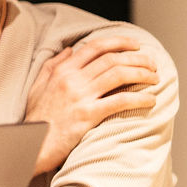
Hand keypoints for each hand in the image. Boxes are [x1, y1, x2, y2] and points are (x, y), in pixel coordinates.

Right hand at [24, 34, 159, 175]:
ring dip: (142, 74)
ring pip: (119, 75)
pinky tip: (150, 100)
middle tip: (152, 63)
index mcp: (62, 70)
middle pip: (112, 59)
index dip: (119, 42)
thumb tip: (71, 50)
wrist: (31, 144)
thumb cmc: (36, 118)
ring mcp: (80, 96)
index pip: (95, 47)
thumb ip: (53, 65)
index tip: (135, 45)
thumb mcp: (38, 86)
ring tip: (155, 79)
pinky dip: (139, 99)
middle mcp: (72, 79)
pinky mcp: (88, 115)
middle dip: (137, 57)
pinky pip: (120, 101)